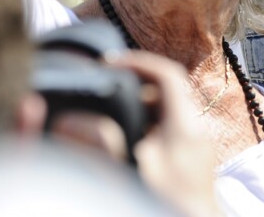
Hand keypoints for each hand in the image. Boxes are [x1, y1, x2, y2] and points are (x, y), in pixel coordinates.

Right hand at [51, 51, 221, 216]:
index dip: (139, 62)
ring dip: (140, 108)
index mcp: (185, 125)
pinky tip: (126, 141)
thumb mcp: (131, 174)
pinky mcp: (190, 160)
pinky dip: (146, 126)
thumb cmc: (168, 205)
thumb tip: (67, 123)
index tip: (111, 63)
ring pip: (166, 111)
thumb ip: (100, 145)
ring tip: (111, 113)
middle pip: (167, 90)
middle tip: (106, 89)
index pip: (168, 74)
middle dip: (135, 86)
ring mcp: (196, 145)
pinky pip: (168, 130)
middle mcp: (195, 129)